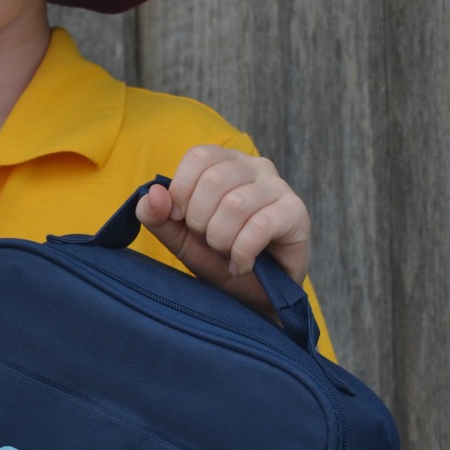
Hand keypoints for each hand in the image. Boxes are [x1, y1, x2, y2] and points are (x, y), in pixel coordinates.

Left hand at [135, 145, 311, 316]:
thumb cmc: (215, 255)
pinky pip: (260, 226)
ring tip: (225, 253)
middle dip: (201, 220)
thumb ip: (155, 213)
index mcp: (225, 161)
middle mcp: (255, 166)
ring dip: (221, 239)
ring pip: (236, 204)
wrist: (251, 293)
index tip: (180, 219)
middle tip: (208, 241)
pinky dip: (241, 253)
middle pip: (215, 180)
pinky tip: (241, 264)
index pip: (199, 156)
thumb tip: (153, 192)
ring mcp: (279, 187)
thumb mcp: (177, 235)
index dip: (182, 190)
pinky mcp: (296, 213)